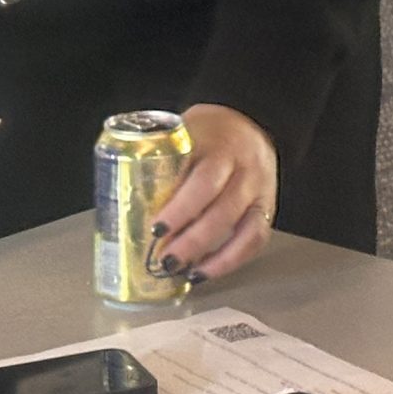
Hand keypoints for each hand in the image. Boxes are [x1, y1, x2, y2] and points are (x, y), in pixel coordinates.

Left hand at [152, 103, 278, 282]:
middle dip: (192, 240)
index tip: (156, 229)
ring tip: (182, 271)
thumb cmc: (204, 134)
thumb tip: (125, 208)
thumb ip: (161, 164)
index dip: (180, 209)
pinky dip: (231, 260)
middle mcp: (245, 165)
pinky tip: (206, 272)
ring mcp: (260, 187)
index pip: (204, 179)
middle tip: (165, 259)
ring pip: (243, 227)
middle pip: (223, 208)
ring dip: (211, 255)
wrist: (246, 121)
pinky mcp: (267, 206)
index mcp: (219, 143)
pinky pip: (256, 239)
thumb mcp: (181, 136)